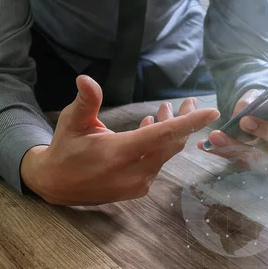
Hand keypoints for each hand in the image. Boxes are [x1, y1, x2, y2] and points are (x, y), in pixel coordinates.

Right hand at [21, 75, 219, 205]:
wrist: (55, 185)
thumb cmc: (65, 148)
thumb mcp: (71, 122)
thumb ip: (86, 101)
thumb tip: (86, 78)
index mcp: (118, 153)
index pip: (162, 135)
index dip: (189, 122)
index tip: (212, 112)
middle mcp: (133, 172)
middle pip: (171, 143)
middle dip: (184, 121)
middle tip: (190, 102)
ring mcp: (137, 184)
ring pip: (166, 153)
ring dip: (170, 131)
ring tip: (165, 109)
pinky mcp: (138, 189)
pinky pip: (158, 162)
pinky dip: (160, 145)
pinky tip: (151, 127)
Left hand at [198, 87, 267, 170]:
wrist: (251, 117)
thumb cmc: (260, 105)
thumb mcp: (255, 97)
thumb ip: (251, 102)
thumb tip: (242, 113)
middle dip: (264, 130)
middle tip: (244, 121)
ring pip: (260, 154)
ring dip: (236, 145)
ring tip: (215, 136)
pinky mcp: (260, 164)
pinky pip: (241, 160)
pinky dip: (222, 151)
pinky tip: (205, 146)